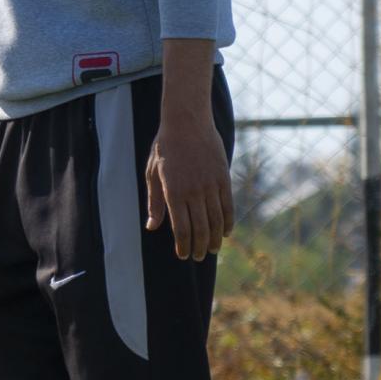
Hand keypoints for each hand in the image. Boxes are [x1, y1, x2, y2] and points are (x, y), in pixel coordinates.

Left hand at [144, 112, 232, 260]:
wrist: (187, 122)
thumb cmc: (165, 148)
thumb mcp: (152, 174)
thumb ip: (154, 203)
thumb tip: (152, 227)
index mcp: (173, 192)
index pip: (181, 229)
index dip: (183, 246)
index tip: (183, 255)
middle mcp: (193, 191)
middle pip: (200, 228)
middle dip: (198, 247)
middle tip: (197, 257)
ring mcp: (210, 185)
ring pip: (216, 220)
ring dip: (214, 238)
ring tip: (211, 250)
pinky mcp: (223, 178)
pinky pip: (228, 205)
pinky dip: (228, 221)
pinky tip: (225, 232)